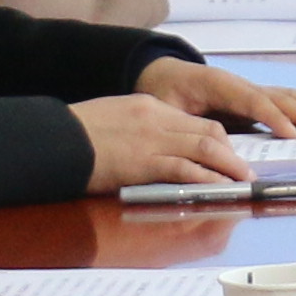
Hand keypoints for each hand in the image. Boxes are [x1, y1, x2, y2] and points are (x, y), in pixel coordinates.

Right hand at [77, 90, 245, 185]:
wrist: (52, 138)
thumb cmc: (73, 135)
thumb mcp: (111, 120)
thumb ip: (136, 130)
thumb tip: (149, 150)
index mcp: (148, 106)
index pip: (194, 121)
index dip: (217, 140)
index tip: (227, 156)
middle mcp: (155, 118)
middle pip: (207, 131)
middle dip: (230, 153)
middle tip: (243, 172)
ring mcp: (150, 139)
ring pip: (204, 148)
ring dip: (228, 167)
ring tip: (241, 182)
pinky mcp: (142, 161)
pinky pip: (184, 169)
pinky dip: (206, 179)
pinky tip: (217, 189)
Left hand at [140, 58, 295, 139]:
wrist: (162, 75)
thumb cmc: (162, 95)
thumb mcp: (164, 110)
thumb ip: (183, 128)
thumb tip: (202, 151)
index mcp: (217, 85)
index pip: (253, 100)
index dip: (274, 117)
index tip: (291, 134)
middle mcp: (240, 85)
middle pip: (279, 97)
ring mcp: (250, 90)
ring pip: (288, 96)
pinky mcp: (255, 99)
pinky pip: (286, 101)